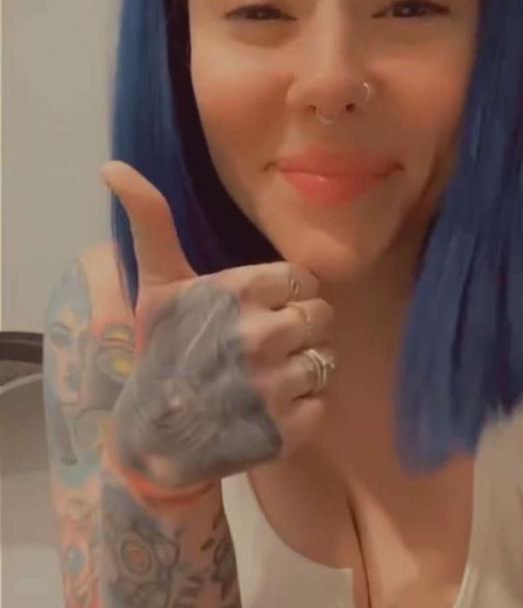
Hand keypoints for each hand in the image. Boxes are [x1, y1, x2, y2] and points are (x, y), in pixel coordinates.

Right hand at [101, 161, 335, 491]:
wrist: (154, 441)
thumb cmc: (159, 354)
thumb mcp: (155, 286)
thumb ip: (152, 223)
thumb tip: (113, 166)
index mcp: (237, 293)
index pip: (301, 280)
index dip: (284, 297)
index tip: (257, 313)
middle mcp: (261, 336)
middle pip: (320, 317)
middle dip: (297, 330)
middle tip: (260, 348)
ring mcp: (277, 386)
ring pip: (325, 358)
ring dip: (302, 368)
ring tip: (265, 378)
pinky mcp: (289, 429)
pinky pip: (323, 402)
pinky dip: (303, 408)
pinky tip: (269, 409)